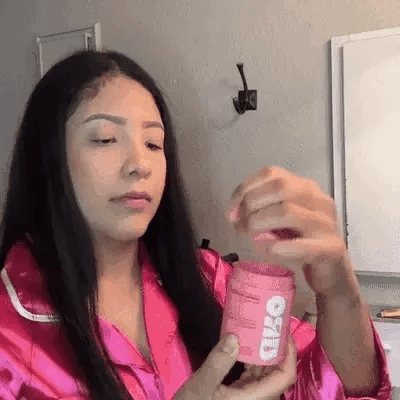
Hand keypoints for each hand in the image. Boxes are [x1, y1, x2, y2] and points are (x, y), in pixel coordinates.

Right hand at [173, 334, 296, 399]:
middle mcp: (259, 397)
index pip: (285, 376)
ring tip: (258, 327)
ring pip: (266, 371)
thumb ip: (218, 363)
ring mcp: (251, 395)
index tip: (282, 330)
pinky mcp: (242, 393)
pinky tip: (244, 343)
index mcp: (256, 397)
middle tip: (269, 322)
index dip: (289, 353)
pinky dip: (253, 357)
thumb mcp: (202, 387)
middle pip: (278, 371)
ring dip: (264, 351)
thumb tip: (234, 337)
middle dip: (276, 347)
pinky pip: (254, 373)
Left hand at [225, 166, 358, 297]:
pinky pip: (301, 245)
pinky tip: (267, 250)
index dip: (245, 188)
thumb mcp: (278, 220)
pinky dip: (278, 247)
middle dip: (252, 204)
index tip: (231, 210)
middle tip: (240, 225)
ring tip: (251, 236)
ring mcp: (326, 223)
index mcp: (304, 187)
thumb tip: (232, 214)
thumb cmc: (301, 241)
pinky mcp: (330, 248)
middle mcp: (318, 199)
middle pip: (280, 188)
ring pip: (288, 211)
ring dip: (260, 223)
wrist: (332, 272)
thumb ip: (258, 211)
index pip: (271, 174)